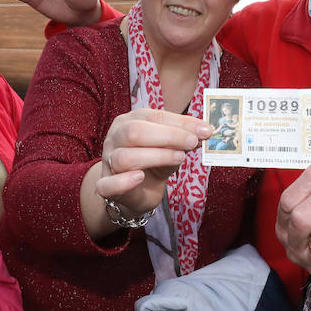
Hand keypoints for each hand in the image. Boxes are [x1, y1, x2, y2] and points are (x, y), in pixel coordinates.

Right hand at [88, 109, 212, 225]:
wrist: (136, 193)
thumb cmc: (153, 164)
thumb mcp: (171, 148)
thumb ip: (184, 138)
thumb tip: (205, 131)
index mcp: (129, 121)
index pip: (154, 117)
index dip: (180, 123)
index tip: (205, 130)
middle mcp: (115, 138)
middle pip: (135, 132)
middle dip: (168, 136)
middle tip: (193, 142)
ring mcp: (107, 162)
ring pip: (125, 157)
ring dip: (156, 156)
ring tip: (180, 158)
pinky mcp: (104, 186)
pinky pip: (107, 185)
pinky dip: (123, 182)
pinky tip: (139, 177)